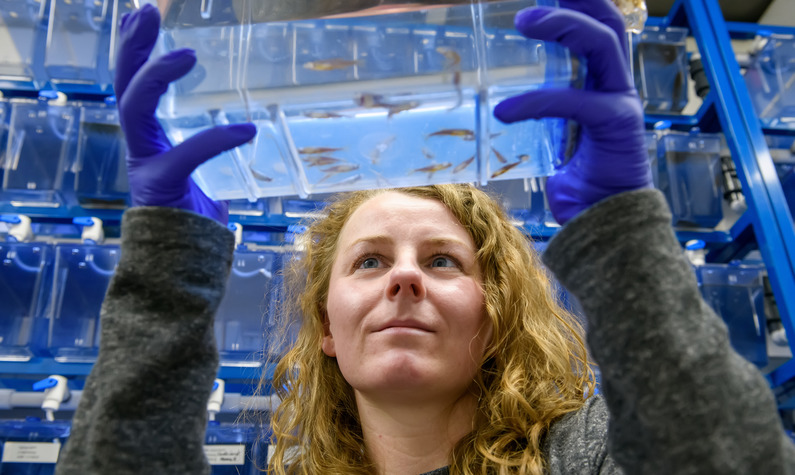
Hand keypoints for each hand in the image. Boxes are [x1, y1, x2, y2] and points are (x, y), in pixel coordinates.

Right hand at [115, 4, 256, 223]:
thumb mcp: (205, 178)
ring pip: (135, 108)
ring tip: (187, 54)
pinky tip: (248, 130)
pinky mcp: (162, 185)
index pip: (136, 86)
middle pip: (125, 85)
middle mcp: (141, 147)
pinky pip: (188, 153)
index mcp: (150, 141)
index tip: (143, 16)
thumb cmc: (196, 223)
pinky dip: (218, 139)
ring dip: (155, 75)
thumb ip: (212, 159)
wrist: (184, 265)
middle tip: (146, 11)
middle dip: (132, 47)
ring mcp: (145, 164)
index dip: (136, 51)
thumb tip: (244, 143)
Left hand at [493, 0, 651, 224]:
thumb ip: (542, 118)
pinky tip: (505, 110)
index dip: (578, 7)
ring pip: (600, 44)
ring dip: (563, 25)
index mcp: (603, 88)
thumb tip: (500, 106)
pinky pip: (574, 101)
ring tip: (525, 21)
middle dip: (577, 1)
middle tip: (532, 2)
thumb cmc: (581, 187)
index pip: (597, 32)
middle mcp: (617, 88)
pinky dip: (536, 101)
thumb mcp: (555, 141)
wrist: (604, 224)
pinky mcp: (616, 124)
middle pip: (607, 23)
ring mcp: (621, 102)